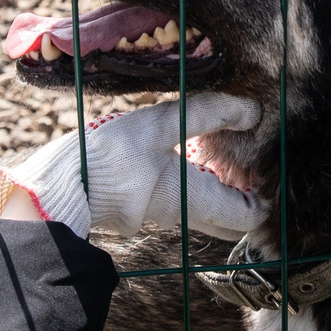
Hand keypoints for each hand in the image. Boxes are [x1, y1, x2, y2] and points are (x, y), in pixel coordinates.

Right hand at [0, 94, 266, 240]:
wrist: (56, 188)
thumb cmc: (105, 160)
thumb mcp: (157, 126)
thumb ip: (204, 113)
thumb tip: (251, 110)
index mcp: (192, 200)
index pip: (248, 217)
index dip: (268, 199)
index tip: (274, 173)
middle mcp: (180, 216)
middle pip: (230, 220)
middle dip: (249, 200)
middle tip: (258, 168)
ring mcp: (159, 216)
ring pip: (207, 213)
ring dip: (223, 192)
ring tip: (229, 158)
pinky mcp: (140, 208)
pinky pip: (183, 205)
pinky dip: (197, 187)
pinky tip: (190, 159)